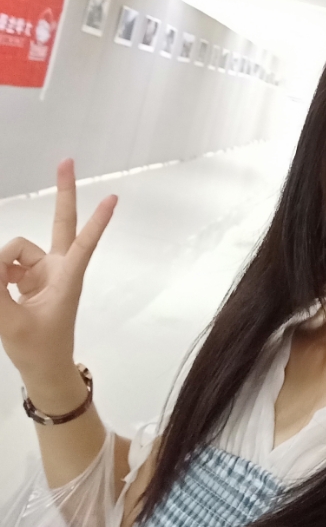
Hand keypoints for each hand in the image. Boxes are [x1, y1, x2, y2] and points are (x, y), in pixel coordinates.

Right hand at [0, 159, 116, 382]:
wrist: (42, 366)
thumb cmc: (38, 347)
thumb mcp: (12, 322)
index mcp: (67, 277)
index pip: (84, 243)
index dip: (97, 221)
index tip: (114, 198)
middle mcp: (58, 267)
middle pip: (62, 222)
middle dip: (63, 192)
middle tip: (67, 159)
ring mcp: (43, 270)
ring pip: (14, 251)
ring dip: (0, 269)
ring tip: (9, 299)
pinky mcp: (28, 277)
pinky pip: (4, 264)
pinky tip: (3, 292)